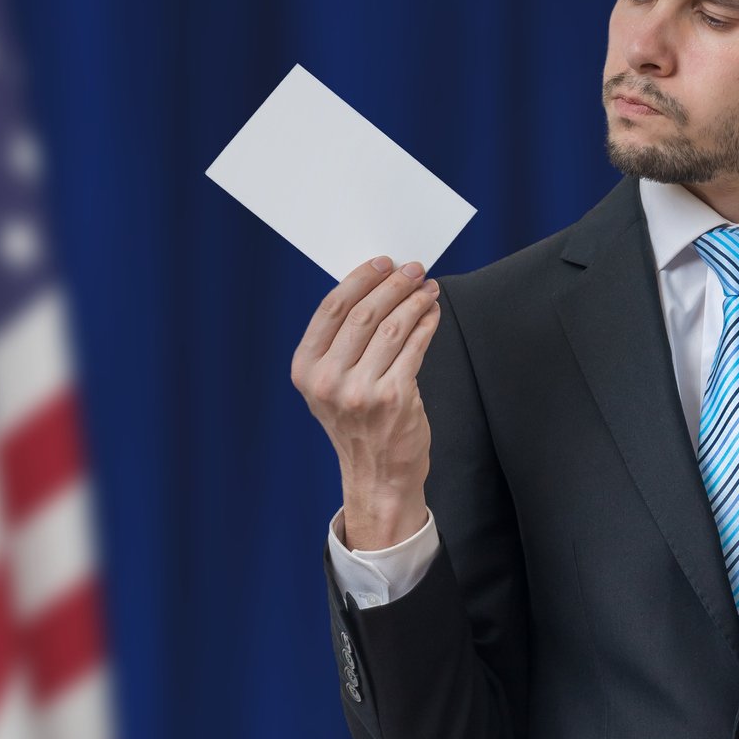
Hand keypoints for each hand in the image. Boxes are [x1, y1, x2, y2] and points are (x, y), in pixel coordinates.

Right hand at [291, 255, 441, 547]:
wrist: (377, 475)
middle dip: (393, 284)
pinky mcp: (394, 398)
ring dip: (414, 301)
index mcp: (306, 369)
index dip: (360, 279)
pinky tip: (432, 313)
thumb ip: (341, 343)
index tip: (383, 263)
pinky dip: (426, 324)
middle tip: (413, 270)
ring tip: (428, 289)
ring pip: (392, 327)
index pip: (331, 309)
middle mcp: (328, 380)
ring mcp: (360, 391)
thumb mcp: (331, 385)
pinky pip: (415, 347)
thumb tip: (375, 287)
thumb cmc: (358, 423)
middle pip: (363, 313)